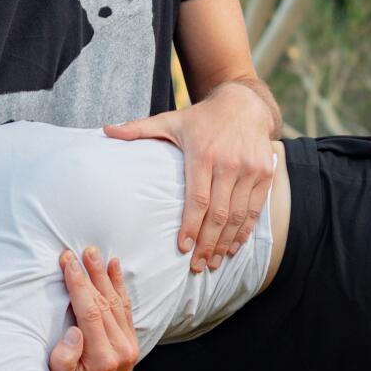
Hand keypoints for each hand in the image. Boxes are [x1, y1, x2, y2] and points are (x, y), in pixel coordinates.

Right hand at [50, 247, 139, 370]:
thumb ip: (64, 360)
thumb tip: (75, 331)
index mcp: (103, 357)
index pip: (90, 310)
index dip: (78, 283)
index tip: (67, 261)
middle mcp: (121, 349)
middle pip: (106, 302)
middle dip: (92, 274)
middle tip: (83, 250)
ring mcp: (129, 346)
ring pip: (118, 303)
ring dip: (106, 277)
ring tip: (97, 255)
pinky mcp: (131, 345)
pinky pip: (126, 311)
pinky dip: (121, 289)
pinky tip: (115, 271)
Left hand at [107, 83, 278, 272]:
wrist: (244, 103)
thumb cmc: (201, 117)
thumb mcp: (170, 119)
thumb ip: (138, 128)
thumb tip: (105, 131)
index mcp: (203, 153)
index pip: (198, 198)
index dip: (191, 225)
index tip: (182, 247)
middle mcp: (229, 163)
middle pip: (219, 213)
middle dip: (208, 244)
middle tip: (198, 266)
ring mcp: (250, 170)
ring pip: (238, 216)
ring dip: (226, 243)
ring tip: (214, 262)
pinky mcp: (264, 174)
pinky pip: (254, 209)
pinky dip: (244, 231)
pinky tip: (234, 246)